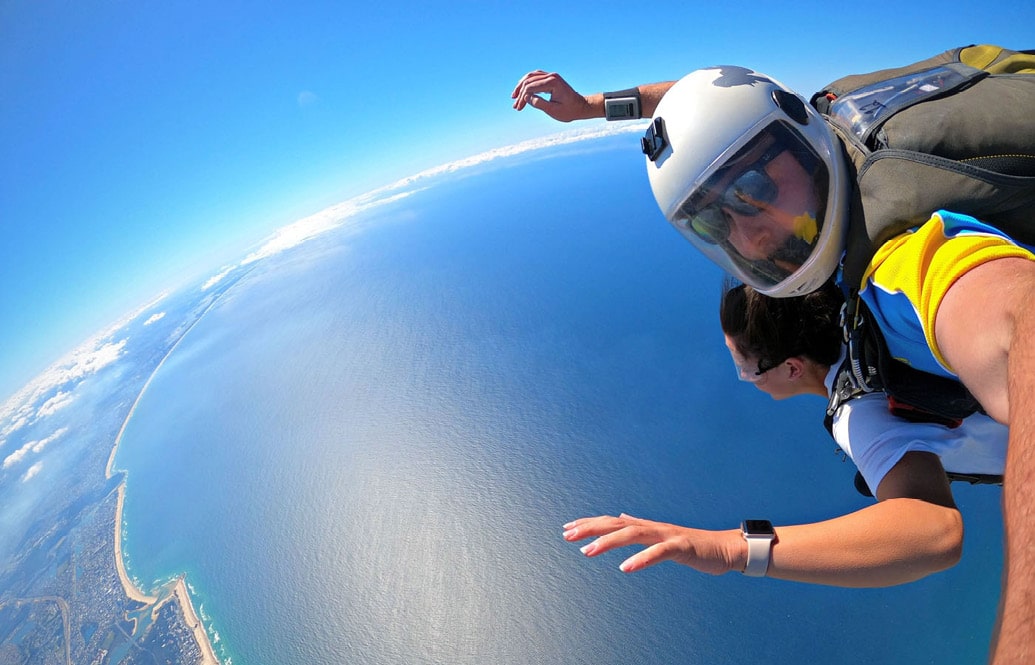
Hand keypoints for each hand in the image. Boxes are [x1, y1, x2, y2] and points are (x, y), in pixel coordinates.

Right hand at [511, 70, 595, 121]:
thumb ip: (539, 103)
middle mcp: (551, 76)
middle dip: (520, 93)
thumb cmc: (569, 110)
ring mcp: (551, 76)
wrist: (581, 107)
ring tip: (514, 96)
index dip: (522, 98)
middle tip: (515, 105)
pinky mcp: (551, 78)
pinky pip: (536, 77)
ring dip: (521, 86)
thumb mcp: (553, 110)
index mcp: (553, 82)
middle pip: (529, 80)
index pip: (531, 87)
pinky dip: (528, 84)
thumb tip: (526, 97)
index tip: (519, 108)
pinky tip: (522, 91)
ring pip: (531, 76)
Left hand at [562, 513, 741, 574]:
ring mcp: (667, 534)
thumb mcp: (661, 537)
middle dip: (590, 528)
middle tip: (567, 535)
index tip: (567, 528)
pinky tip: (625, 568)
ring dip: (608, 542)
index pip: (612, 521)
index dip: (590, 523)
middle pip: (616, 523)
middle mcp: (652, 527)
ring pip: (632, 534)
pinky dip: (641, 559)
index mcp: (646, 527)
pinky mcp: (681, 546)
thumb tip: (622, 515)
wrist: (724, 549)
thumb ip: (640, 527)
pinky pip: (659, 552)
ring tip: (587, 552)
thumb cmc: (692, 545)